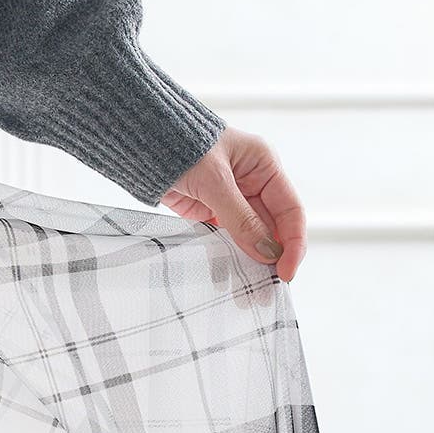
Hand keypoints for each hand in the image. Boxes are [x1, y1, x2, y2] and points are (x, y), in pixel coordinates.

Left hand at [161, 127, 305, 281]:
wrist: (140, 142)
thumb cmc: (178, 145)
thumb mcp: (214, 182)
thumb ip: (241, 218)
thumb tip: (266, 252)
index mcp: (264, 166)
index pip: (290, 211)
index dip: (293, 244)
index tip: (285, 273)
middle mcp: (252, 184)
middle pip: (272, 229)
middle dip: (272, 259)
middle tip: (267, 290)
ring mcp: (231, 200)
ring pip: (250, 237)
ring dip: (250, 261)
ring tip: (249, 290)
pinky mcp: (210, 212)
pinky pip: (226, 239)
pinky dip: (227, 257)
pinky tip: (225, 276)